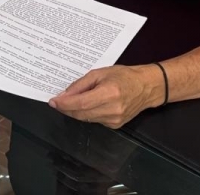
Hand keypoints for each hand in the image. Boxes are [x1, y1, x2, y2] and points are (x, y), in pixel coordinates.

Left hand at [49, 65, 163, 127]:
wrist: (145, 87)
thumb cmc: (124, 76)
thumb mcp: (100, 73)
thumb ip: (81, 84)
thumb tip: (65, 94)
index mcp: (109, 93)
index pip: (81, 103)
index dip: (64, 104)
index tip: (53, 101)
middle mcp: (112, 109)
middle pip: (81, 113)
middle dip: (66, 108)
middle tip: (56, 102)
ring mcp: (114, 120)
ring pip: (86, 119)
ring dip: (74, 112)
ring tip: (68, 102)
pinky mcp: (115, 125)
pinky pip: (94, 120)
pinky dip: (86, 114)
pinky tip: (85, 105)